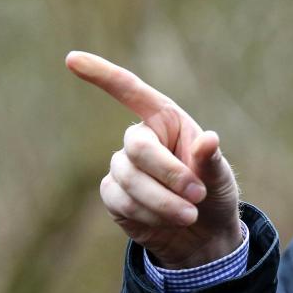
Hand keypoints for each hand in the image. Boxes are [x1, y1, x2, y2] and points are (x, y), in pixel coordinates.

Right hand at [66, 51, 241, 268]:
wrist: (202, 233)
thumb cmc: (214, 193)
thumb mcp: (221, 176)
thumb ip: (211, 160)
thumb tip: (209, 139)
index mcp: (166, 120)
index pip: (131, 92)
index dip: (103, 75)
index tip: (72, 58)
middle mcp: (141, 139)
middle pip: (137, 148)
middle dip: (169, 174)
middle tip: (198, 194)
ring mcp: (123, 167)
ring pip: (129, 180)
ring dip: (162, 201)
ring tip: (190, 214)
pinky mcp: (113, 195)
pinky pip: (122, 202)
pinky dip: (150, 215)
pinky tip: (168, 221)